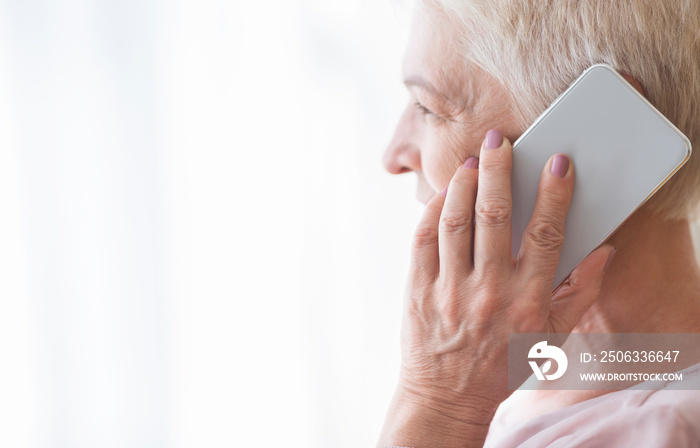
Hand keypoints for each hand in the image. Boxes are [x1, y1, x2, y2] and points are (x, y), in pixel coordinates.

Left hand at [378, 130, 615, 447]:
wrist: (448, 397)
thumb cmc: (504, 365)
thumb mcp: (551, 338)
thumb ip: (579, 293)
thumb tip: (602, 249)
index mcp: (528, 301)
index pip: (545, 235)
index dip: (554, 194)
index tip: (558, 162)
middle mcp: (488, 292)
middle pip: (494, 217)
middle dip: (498, 170)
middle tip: (499, 140)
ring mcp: (449, 290)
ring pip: (455, 223)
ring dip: (463, 185)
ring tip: (472, 161)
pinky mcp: (418, 291)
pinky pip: (423, 241)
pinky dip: (432, 212)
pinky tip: (444, 194)